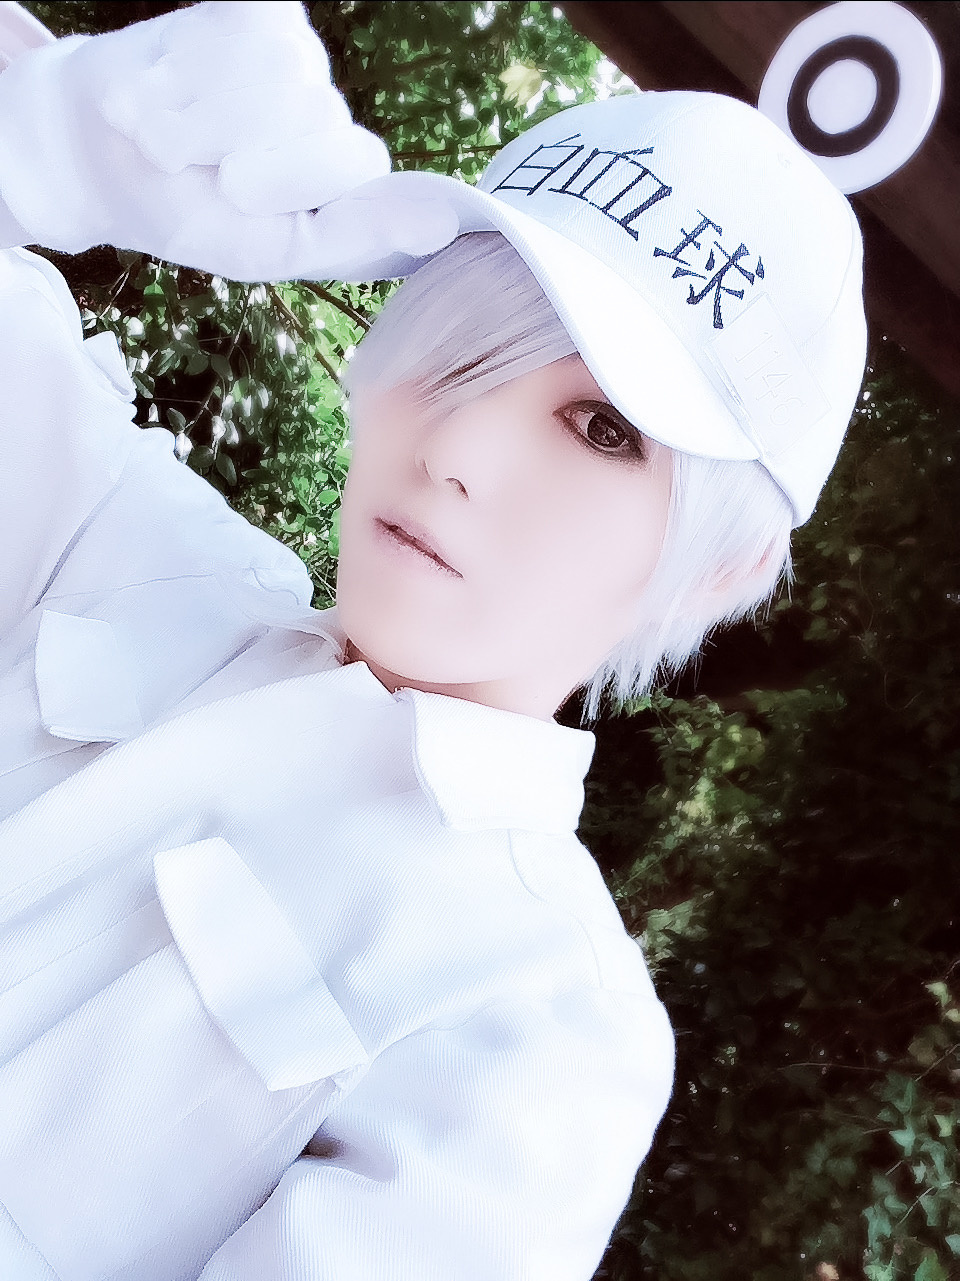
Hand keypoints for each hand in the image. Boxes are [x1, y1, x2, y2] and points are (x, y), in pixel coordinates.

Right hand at [0, 2, 458, 279]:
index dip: (288, 182)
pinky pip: (238, 27)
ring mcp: (295, 51)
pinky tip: (171, 87)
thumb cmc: (192, 214)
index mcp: (350, 172)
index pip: (360, 159)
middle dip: (237, 152)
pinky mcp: (255, 12)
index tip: (238, 199)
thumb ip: (361, 234)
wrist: (101, 162)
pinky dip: (184, 70)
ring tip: (180, 132)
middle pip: (314, 115)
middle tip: (204, 168)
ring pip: (270, 72)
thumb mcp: (274, 250)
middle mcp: (331, 104)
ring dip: (200, 115)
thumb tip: (447, 218)